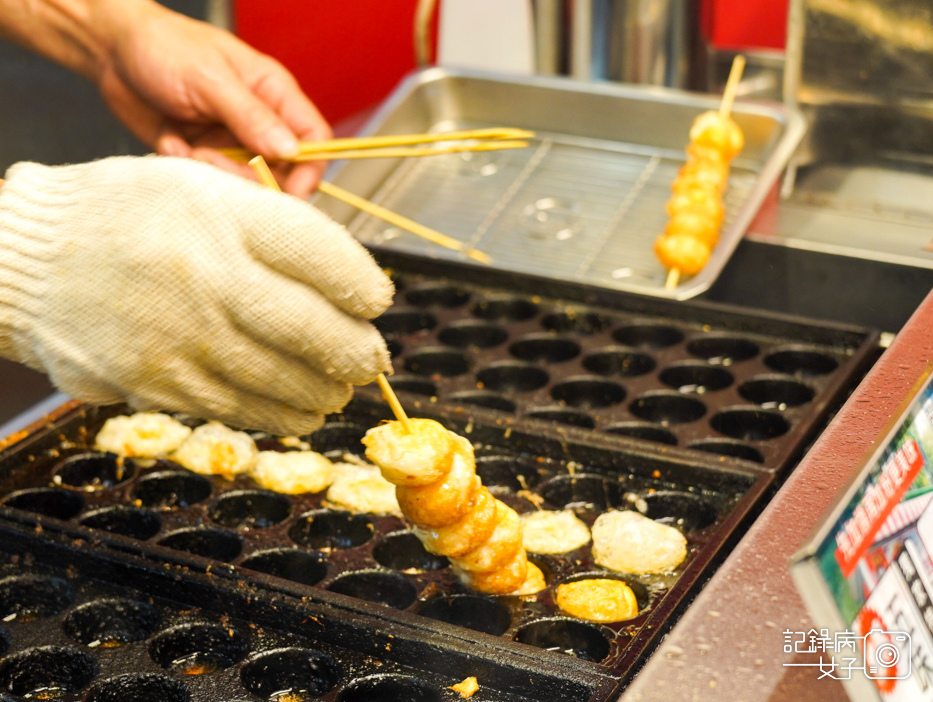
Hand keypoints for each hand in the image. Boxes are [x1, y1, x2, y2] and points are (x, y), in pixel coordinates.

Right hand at [0, 157, 392, 434]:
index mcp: (217, 215)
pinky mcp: (159, 384)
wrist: (20, 261)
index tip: (377, 300)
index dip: (363, 286)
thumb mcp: (196, 188)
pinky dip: (282, 414)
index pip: (321, 254)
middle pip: (313, 330)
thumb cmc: (121, 216)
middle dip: (358, 352)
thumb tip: (344, 283)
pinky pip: (242, 409)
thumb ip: (270, 227)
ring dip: (327, 390)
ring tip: (341, 386)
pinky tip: (301, 409)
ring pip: (284, 382)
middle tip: (374, 358)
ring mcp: (179, 337)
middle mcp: (202, 277)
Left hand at [96, 0, 330, 196]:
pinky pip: (209, 182)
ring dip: (212, 173)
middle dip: (247, 177)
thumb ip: (251, 115)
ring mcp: (232, 143)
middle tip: (206, 157)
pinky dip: (186, 169)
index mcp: (275, 94)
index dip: (309, 170)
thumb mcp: (209, 78)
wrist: (111, 51)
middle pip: (281, 173)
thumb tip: (292, 151)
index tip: (289, 190)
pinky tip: (168, 140)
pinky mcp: (204, 157)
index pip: (314, 141)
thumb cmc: (164, 46)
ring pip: (244, 183)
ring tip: (181, 145)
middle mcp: (260, 123)